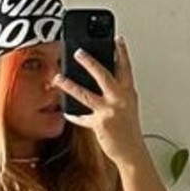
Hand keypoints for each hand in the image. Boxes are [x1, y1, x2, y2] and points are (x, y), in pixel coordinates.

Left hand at [54, 36, 145, 167]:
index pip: (125, 68)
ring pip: (85, 94)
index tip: (116, 39)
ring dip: (69, 85)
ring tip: (58, 77)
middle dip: (89, 62)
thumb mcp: (128, 105)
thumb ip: (118, 91)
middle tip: (78, 52)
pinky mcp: (99, 124)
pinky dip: (73, 114)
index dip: (122, 52)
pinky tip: (66, 111)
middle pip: (103, 75)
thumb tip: (105, 78)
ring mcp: (109, 111)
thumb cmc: (129, 129)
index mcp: (128, 92)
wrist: (132, 151)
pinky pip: (82, 117)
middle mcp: (119, 99)